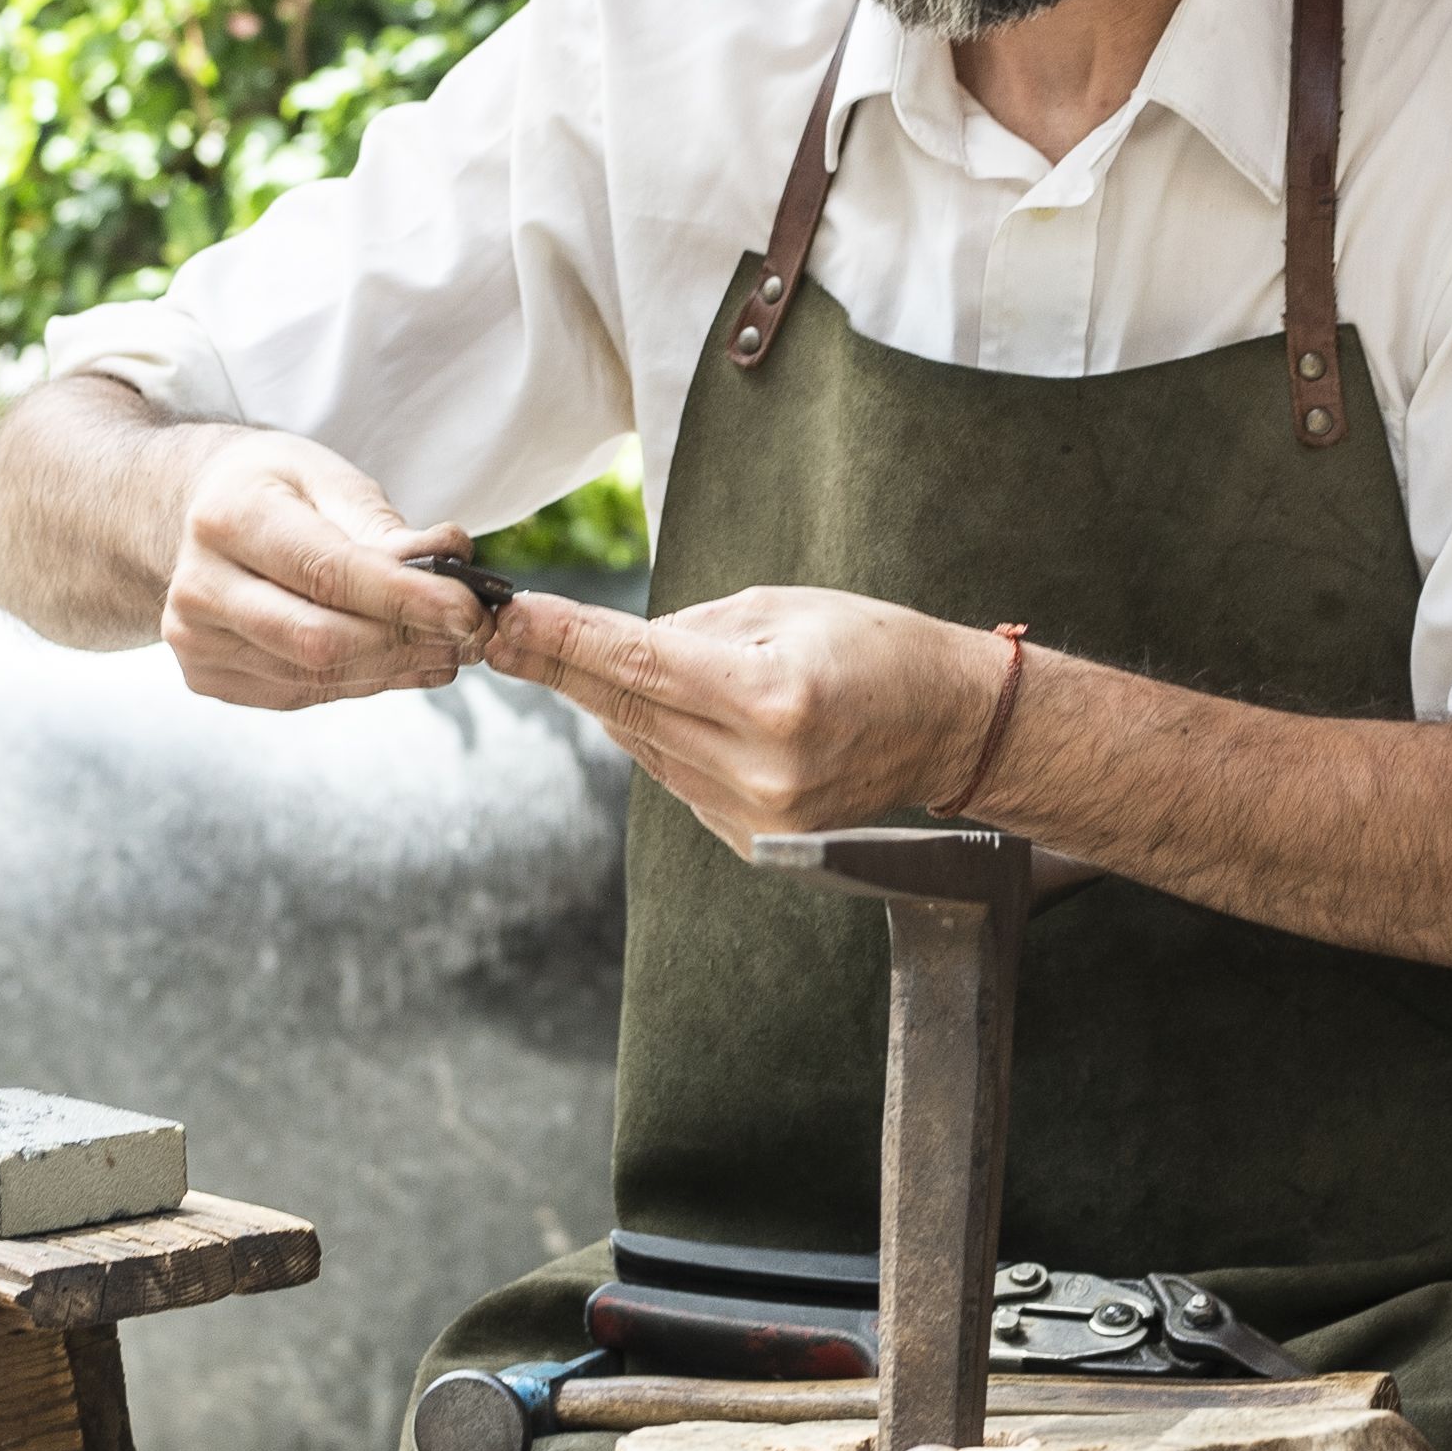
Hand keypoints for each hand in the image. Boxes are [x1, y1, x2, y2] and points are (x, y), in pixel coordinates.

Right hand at [158, 436, 493, 708]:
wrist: (196, 515)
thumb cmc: (273, 489)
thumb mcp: (326, 477)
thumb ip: (382, 524)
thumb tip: (449, 558)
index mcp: (227, 519)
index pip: (328, 572)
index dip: (406, 599)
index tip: (470, 610)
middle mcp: (199, 586)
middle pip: (321, 639)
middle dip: (410, 640)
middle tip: (475, 634)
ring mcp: (196, 640)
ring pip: (316, 675)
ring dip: (398, 666)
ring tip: (453, 648)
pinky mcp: (207, 677)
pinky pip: (303, 692)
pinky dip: (367, 680)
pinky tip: (409, 662)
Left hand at [483, 586, 1010, 850]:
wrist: (949, 727)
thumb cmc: (877, 649)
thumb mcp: (784, 609)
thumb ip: (689, 631)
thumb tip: (609, 647)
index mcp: (772, 699)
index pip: (639, 665)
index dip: (563, 642)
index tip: (506, 619)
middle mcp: (760, 769)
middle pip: (628, 711)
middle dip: (560, 667)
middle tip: (501, 632)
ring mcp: (757, 816)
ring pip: (645, 747)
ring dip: (614, 702)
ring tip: (595, 659)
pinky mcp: (754, 841)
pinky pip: (676, 777)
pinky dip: (661, 738)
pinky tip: (676, 710)